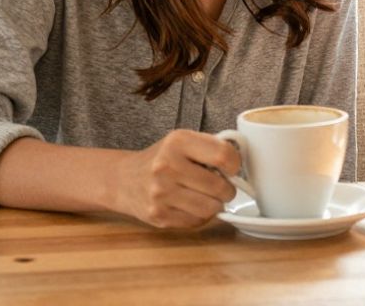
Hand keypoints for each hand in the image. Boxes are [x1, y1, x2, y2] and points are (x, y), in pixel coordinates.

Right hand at [114, 129, 240, 228]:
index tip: (231, 168)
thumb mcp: (182, 142)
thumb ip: (210, 148)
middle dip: (226, 189)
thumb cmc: (161, 159)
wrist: (124, 180)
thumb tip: (241, 164)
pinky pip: (197, 222)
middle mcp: (167, 166)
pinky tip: (189, 205)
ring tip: (204, 195)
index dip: (235, 164)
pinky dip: (199, 215)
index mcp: (177, 142)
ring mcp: (161, 194)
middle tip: (219, 185)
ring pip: (211, 208)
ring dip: (214, 204)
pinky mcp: (159, 216)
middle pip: (220, 187)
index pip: (223, 155)